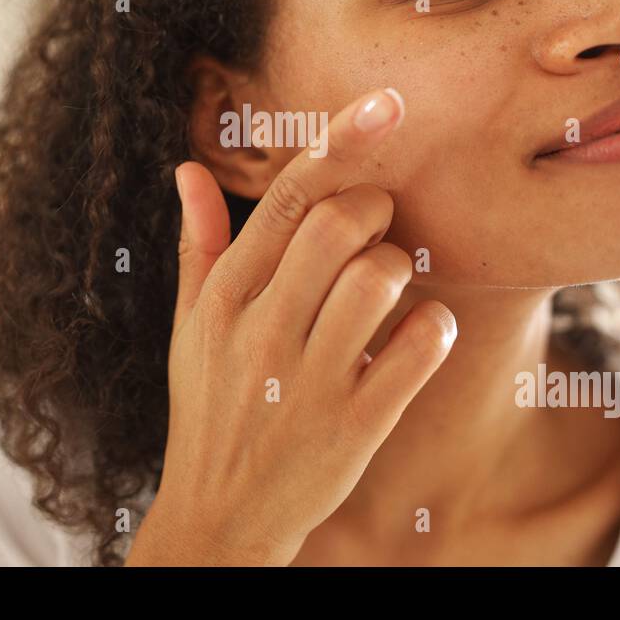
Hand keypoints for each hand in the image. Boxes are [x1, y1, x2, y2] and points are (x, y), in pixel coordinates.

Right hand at [126, 87, 457, 565]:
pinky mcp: (353, 427)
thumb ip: (198, 245)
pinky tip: (420, 332)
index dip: (340, 142)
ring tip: (390, 286)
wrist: (219, 515)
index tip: (387, 104)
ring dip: (403, 268)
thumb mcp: (190, 328)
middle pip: (337, 225)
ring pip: (379, 280)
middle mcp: (259, 332)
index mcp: (223, 298)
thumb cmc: (210, 406)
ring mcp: (307, 381)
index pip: (286, 199)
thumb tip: (186, 169)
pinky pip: (415, 351)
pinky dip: (433, 328)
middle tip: (378, 223)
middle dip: (376, 207)